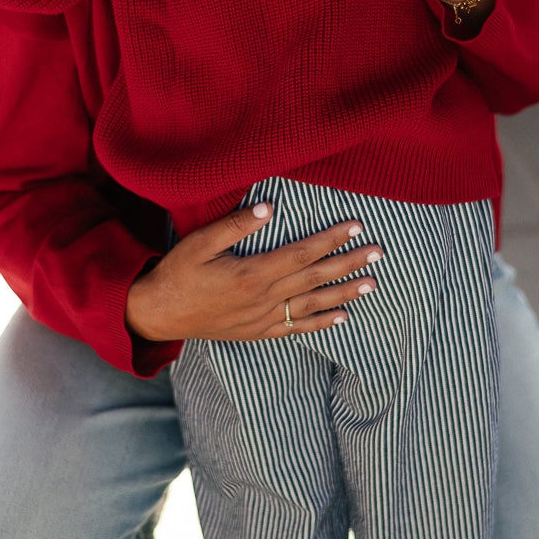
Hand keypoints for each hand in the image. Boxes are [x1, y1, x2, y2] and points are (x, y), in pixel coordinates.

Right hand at [124, 200, 380, 343]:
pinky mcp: (258, 331)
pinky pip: (296, 327)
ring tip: (372, 283)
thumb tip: (268, 207)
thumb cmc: (178, 273)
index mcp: (251, 274)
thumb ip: (234, 225)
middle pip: (315, 278)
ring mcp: (262, 319)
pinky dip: (321, 322)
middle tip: (379, 253)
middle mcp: (263, 299)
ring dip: (344, 293)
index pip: (302, 253)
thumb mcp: (199, 242)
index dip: (331, 239)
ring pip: (312, 304)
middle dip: (349, 263)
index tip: (356, 227)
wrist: (159, 314)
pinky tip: (342, 316)